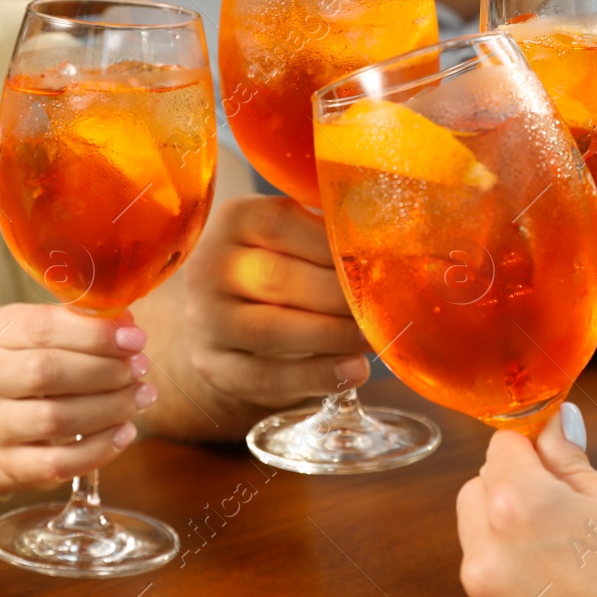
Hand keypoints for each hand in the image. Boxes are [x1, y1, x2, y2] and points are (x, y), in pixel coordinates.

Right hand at [0, 303, 154, 493]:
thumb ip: (87, 324)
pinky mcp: (8, 462)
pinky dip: (97, 449)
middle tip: (140, 369)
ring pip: (53, 419)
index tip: (134, 339)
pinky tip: (124, 432)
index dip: (94, 334)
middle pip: (45, 372)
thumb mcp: (56, 330)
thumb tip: (128, 331)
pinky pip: (56, 464)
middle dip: (104, 371)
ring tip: (142, 397)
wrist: (9, 411)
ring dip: (108, 408)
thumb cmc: (43, 360)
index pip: (41, 328)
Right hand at [182, 194, 369, 409]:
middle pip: (278, 280)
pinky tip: (354, 371)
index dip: (334, 245)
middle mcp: (210, 266)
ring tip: (374, 338)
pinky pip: (264, 377)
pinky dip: (314, 376)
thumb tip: (390, 238)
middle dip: (340, 296)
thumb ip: (330, 232)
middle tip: (386, 305)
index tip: (381, 260)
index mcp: (235, 219)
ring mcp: (206, 319)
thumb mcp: (292, 234)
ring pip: (270, 331)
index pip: (283, 224)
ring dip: (332, 336)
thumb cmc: (278, 263)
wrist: (224, 312)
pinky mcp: (214, 365)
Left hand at [457, 407, 596, 596]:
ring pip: (484, 536)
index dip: (534, 441)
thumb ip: (574, 464)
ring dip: (518, 526)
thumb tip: (553, 429)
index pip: (502, 445)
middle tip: (573, 495)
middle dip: (518, 482)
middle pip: (481, 489)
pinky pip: (500, 577)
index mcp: (520, 509)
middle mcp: (490, 558)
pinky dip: (524, 565)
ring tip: (580, 540)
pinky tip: (575, 571)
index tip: (560, 445)